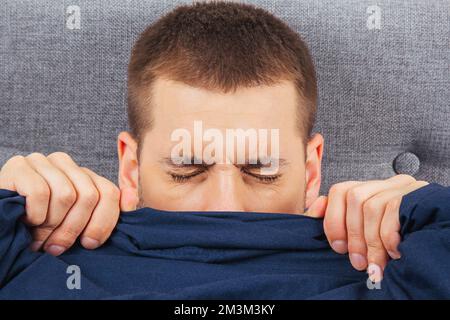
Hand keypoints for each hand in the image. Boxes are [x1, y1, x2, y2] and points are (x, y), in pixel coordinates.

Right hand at [0, 152, 122, 255]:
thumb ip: (102, 213)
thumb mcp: (73, 225)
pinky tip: (27, 220)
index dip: (103, 223)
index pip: (109, 193)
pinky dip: (35, 215)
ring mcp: (41, 161)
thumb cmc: (38, 228)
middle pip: (89, 196)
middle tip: (57, 247)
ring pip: (66, 195)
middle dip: (74, 229)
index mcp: (82, 175)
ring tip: (39, 236)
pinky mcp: (19, 166)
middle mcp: (65, 163)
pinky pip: (40, 193)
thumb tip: (131, 200)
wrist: (1, 221)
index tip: (89, 244)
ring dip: (51, 225)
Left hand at [305, 174, 428, 280]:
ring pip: (370, 206)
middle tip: (357, 262)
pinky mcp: (416, 195)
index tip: (338, 246)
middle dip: (352, 234)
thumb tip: (317, 209)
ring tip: (375, 264)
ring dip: (370, 242)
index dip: (333, 219)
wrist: (441, 238)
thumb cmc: (401, 240)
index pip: (341, 190)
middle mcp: (387, 183)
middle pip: (353, 196)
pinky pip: (391, 212)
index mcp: (373, 189)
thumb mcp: (368, 232)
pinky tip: (394, 253)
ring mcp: (403, 186)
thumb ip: (342, 220)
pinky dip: (387, 239)